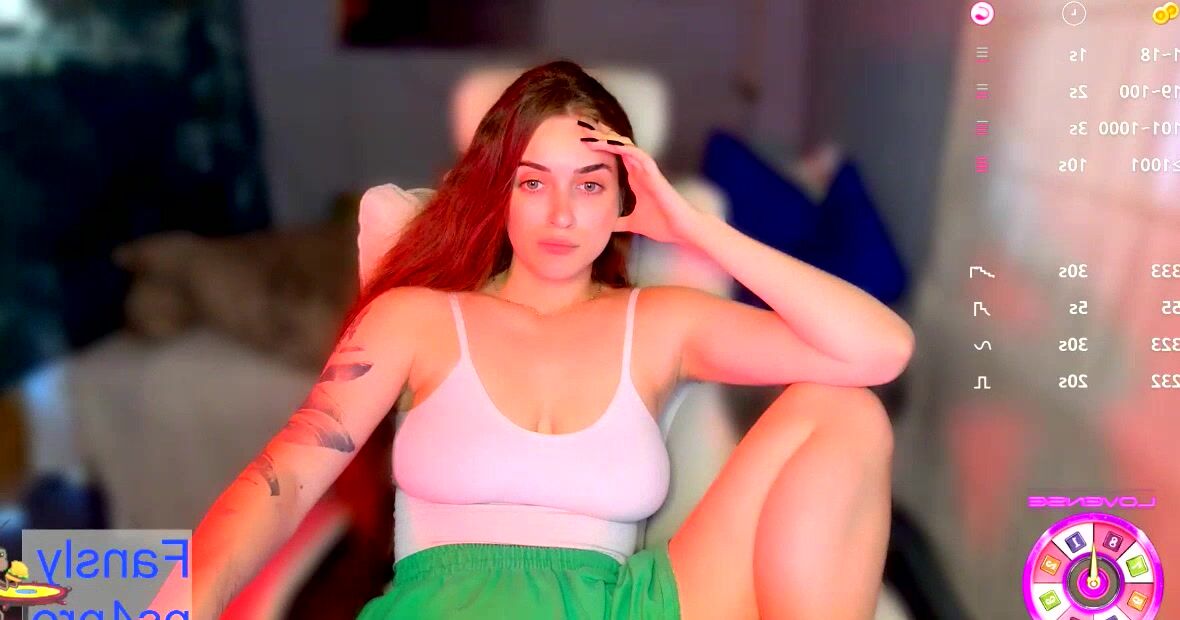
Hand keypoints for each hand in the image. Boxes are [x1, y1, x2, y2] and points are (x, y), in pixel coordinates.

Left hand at [576, 119, 703, 244]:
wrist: (680, 230)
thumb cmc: (660, 224)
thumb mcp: (629, 223)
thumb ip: (617, 221)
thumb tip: (601, 228)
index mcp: (633, 177)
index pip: (612, 156)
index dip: (597, 147)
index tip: (577, 143)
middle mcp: (638, 169)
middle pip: (616, 145)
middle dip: (598, 136)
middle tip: (579, 128)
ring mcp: (646, 169)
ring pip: (624, 145)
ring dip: (607, 137)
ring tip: (589, 132)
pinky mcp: (653, 172)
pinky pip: (637, 153)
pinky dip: (622, 146)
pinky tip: (609, 142)